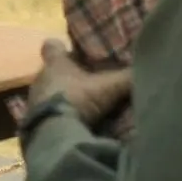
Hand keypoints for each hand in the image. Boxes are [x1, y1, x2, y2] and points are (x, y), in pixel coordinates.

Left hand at [11, 40, 132, 126]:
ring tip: (82, 107)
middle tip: (87, 83)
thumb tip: (149, 68)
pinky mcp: (32, 122)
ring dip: (62, 99)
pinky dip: (57, 118)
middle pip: (52, 72)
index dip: (61, 48)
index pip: (51, 46)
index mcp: (55, 64)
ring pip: (48, 93)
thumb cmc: (78, 99)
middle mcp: (40, 78)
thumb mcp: (108, 87)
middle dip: (67, 77)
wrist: (53, 133)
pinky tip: (72, 125)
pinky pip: (46, 116)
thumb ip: (127, 78)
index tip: (73, 52)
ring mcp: (34, 101)